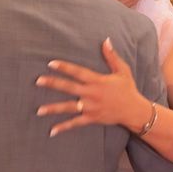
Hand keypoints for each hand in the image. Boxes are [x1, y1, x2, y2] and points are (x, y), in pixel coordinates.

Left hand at [36, 38, 152, 135]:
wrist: (134, 110)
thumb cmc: (128, 89)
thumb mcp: (122, 70)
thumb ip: (112, 56)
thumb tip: (106, 40)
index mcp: (97, 81)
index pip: (78, 72)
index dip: (64, 67)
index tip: (51, 63)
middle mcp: (92, 94)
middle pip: (69, 87)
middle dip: (53, 84)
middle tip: (38, 81)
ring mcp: (91, 107)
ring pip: (69, 107)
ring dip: (54, 109)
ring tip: (39, 110)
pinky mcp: (92, 118)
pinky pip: (76, 123)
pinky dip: (64, 127)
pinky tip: (52, 131)